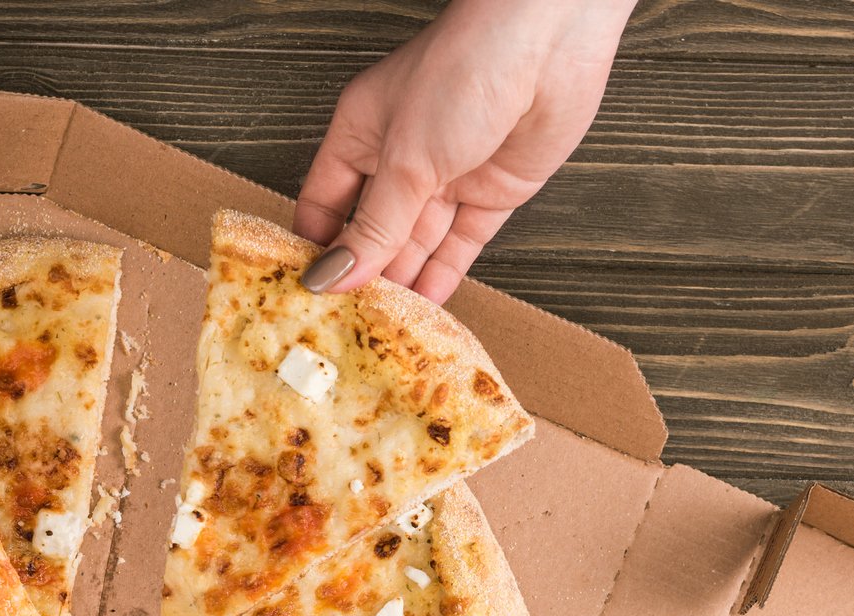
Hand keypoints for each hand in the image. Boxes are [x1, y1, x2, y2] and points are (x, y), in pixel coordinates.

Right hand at [293, 0, 635, 302]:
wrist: (548, 45)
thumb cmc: (464, 71)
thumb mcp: (405, 161)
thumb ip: (374, 228)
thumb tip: (333, 278)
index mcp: (361, 133)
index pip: (324, 203)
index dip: (316, 249)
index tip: (306, 297)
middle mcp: (401, 158)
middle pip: (372, 231)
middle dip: (361, 276)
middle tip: (345, 329)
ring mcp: (448, 177)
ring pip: (416, 245)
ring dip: (401, 286)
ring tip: (382, 332)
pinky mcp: (491, 194)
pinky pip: (460, 246)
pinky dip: (444, 278)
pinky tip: (424, 311)